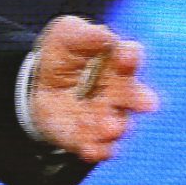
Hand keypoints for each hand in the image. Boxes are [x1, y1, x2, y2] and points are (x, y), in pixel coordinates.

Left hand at [26, 15, 158, 162]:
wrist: (39, 84)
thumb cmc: (63, 53)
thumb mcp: (66, 35)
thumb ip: (84, 34)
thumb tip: (103, 35)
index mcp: (117, 61)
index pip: (130, 56)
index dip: (130, 56)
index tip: (126, 56)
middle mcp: (120, 91)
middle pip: (137, 96)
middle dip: (140, 99)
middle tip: (145, 103)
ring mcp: (108, 116)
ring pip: (120, 125)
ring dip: (116, 127)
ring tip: (108, 126)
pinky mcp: (91, 137)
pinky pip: (100, 148)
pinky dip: (97, 150)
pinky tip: (90, 150)